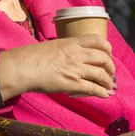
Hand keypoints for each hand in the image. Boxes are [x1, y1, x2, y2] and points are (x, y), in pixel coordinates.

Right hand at [0, 34, 115, 101]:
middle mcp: (77, 54)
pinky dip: (102, 92)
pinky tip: (105, 95)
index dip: (107, 47)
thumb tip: (73, 55)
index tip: (108, 54)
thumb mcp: (53, 45)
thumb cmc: (33, 56)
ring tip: (109, 86)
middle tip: (110, 72)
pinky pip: (93, 88)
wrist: (24, 67)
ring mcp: (76, 69)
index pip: (97, 40)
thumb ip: (66, 49)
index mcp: (72, 42)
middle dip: (110, 66)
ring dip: (108, 81)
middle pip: (103, 58)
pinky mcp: (73, 84)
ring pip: (101, 74)